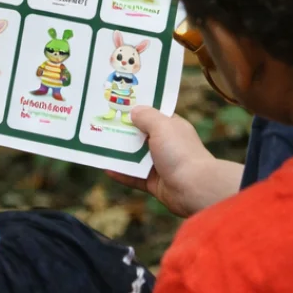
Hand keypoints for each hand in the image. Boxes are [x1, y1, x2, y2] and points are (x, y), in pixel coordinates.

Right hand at [108, 106, 243, 217]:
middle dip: (123, 130)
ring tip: (98, 144)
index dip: (137, 108)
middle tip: (102, 122)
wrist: (194, 188)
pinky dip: (121, 173)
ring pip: (135, 156)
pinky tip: (106, 168)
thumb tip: (134, 111)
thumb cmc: (180, 152)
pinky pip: (134, 176)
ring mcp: (160, 164)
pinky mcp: (155, 183)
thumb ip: (146, 116)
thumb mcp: (162, 126)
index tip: (119, 103)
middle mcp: (166, 144)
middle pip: (140, 135)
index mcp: (172, 126)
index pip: (153, 114)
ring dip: (119, 152)